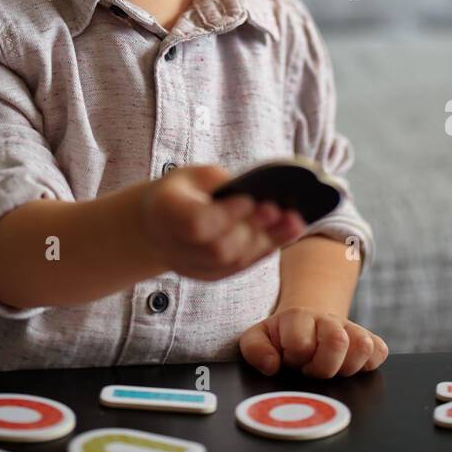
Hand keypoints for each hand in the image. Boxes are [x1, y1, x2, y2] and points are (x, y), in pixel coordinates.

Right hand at [141, 164, 307, 281]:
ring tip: (294, 222)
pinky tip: (287, 233)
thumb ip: (222, 185)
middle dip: (252, 229)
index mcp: (165, 210)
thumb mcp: (196, 176)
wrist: (157, 223)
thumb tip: (261, 193)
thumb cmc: (183, 192)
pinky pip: (240, 267)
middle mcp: (174, 245)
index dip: (225, 215)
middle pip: (218, 248)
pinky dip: (265, 250)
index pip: (196, 222)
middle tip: (278, 211)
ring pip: (233, 261)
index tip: (249, 200)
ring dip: (266, 241)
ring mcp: (190, 266)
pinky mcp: (207, 276)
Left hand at [239, 307, 388, 378]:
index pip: (301, 343)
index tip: (291, 360)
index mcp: (298, 317)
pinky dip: (367, 364)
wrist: (306, 320)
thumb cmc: (282, 336)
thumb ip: (255, 350)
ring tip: (330, 368)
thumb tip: (272, 366)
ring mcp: (351, 328)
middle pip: (337, 341)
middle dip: (322, 366)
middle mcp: (328, 319)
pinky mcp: (370, 339)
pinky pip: (380, 352)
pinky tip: (347, 365)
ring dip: (346, 366)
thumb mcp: (258, 338)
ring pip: (363, 345)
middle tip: (311, 369)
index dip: (295, 358)